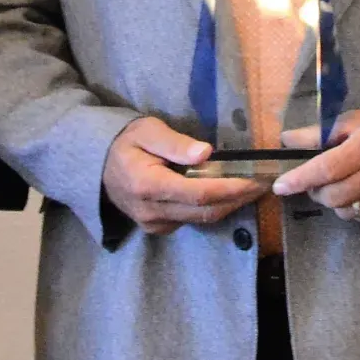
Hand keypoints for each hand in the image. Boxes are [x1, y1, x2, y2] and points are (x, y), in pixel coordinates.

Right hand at [101, 116, 265, 234]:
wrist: (96, 166)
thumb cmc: (125, 142)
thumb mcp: (146, 130)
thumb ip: (174, 143)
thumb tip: (205, 153)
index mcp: (148, 185)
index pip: (198, 194)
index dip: (230, 189)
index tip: (255, 181)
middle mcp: (152, 211)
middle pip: (205, 212)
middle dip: (238, 199)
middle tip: (264, 184)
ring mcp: (154, 224)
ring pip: (200, 220)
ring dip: (229, 206)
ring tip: (252, 189)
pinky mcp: (157, 228)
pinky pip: (191, 222)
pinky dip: (213, 209)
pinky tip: (228, 195)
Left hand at [271, 108, 359, 224]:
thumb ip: (321, 132)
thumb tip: (286, 139)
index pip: (326, 168)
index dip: (299, 179)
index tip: (280, 186)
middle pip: (333, 195)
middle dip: (317, 192)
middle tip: (319, 182)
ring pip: (347, 212)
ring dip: (338, 202)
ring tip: (347, 184)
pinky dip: (358, 211)